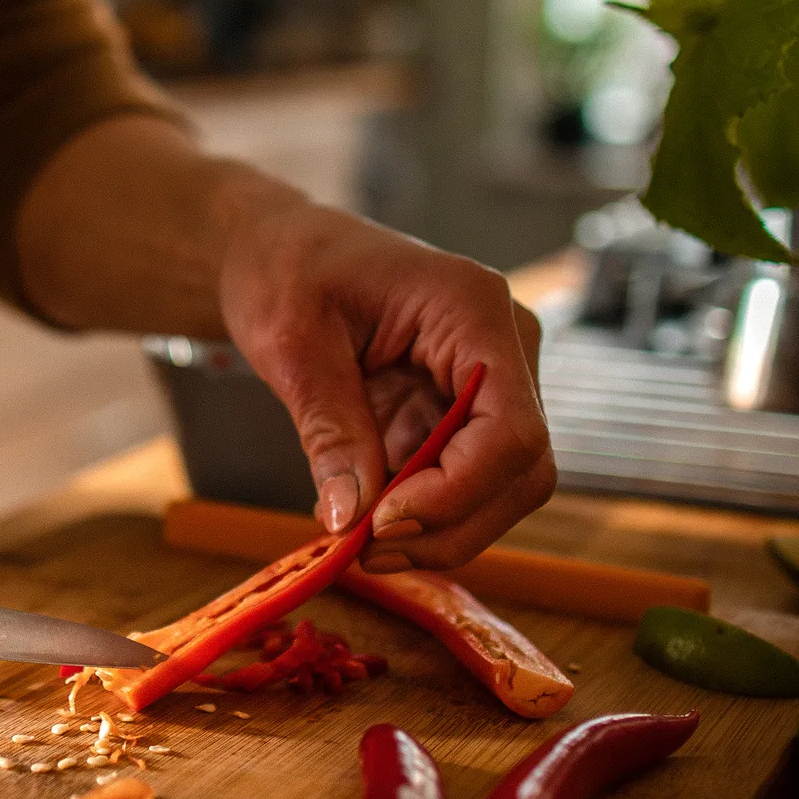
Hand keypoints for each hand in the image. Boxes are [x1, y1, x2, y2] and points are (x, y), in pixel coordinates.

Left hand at [217, 193, 554, 569]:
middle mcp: (501, 346)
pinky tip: (358, 516)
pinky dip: (415, 511)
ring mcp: (488, 382)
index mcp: (472, 309)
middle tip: (365, 551)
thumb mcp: (292, 344)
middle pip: (519, 470)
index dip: (459, 492)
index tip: (385, 524)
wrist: (278, 247)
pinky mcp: (459, 410)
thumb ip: (329, 429)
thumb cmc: (285, 269)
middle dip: (449, 525)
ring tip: (354, 540)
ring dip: (433, 529)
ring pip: (498, 488)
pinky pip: (459, 479)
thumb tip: (350, 520)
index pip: (511, 428)